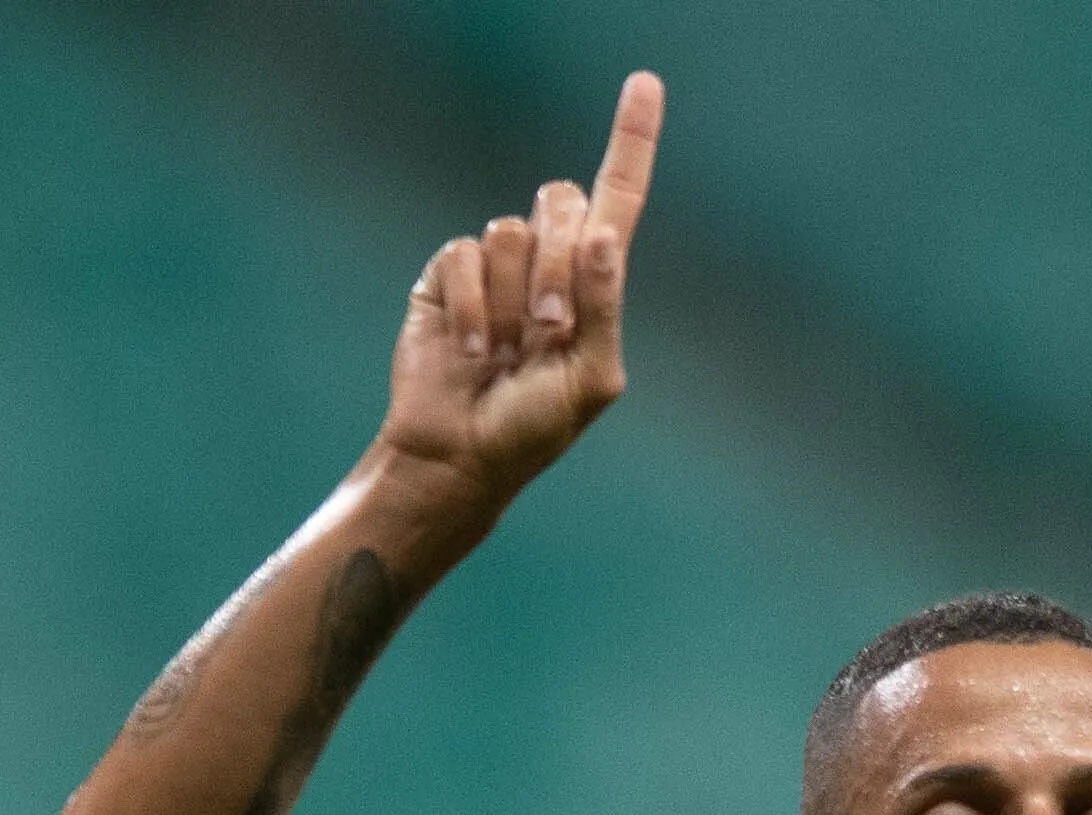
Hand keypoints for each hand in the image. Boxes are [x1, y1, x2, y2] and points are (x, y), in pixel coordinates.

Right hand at [378, 71, 660, 517]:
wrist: (460, 454)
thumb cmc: (532, 427)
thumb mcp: (589, 380)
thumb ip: (603, 308)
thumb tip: (602, 235)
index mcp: (593, 282)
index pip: (617, 197)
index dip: (631, 140)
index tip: (644, 83)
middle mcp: (546, 261)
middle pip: (560, 200)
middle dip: (558, 265)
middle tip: (547, 329)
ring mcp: (496, 267)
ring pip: (510, 232)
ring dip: (510, 301)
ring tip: (501, 354)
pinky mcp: (447, 275)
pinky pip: (464, 255)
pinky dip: (470, 309)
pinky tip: (468, 353)